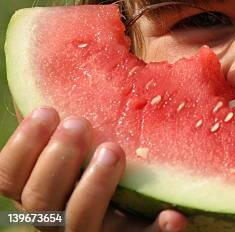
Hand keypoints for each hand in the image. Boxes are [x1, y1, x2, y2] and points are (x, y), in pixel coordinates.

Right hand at [0, 107, 187, 230]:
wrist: (136, 214)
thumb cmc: (102, 163)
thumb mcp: (81, 145)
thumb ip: (68, 125)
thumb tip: (70, 65)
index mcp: (41, 192)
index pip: (9, 179)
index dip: (22, 146)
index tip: (47, 110)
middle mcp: (58, 218)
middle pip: (41, 201)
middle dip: (56, 160)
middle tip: (79, 123)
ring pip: (80, 222)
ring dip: (94, 186)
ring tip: (113, 150)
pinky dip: (153, 230)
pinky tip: (172, 214)